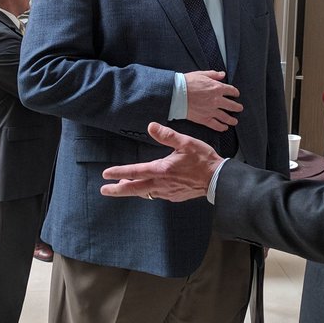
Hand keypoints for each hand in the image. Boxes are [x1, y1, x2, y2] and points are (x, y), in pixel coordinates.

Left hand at [100, 122, 222, 201]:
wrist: (218, 179)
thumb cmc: (203, 160)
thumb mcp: (186, 143)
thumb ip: (167, 135)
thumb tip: (151, 126)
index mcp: (162, 170)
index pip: (135, 172)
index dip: (119, 172)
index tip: (106, 174)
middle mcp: (162, 184)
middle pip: (134, 189)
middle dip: (118, 190)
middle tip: (105, 190)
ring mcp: (168, 192)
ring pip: (145, 193)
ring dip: (132, 190)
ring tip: (123, 186)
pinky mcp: (175, 196)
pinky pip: (157, 195)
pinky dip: (147, 192)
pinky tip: (148, 188)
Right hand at [184, 70, 241, 130]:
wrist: (177, 94)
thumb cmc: (187, 83)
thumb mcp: (202, 74)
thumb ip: (214, 74)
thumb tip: (222, 74)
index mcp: (217, 88)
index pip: (232, 91)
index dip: (235, 93)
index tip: (236, 94)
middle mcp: (217, 100)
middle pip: (232, 106)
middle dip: (237, 107)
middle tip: (239, 108)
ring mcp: (211, 111)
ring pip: (226, 117)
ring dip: (232, 120)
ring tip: (235, 121)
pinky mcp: (204, 119)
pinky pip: (216, 125)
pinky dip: (221, 127)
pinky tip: (224, 128)